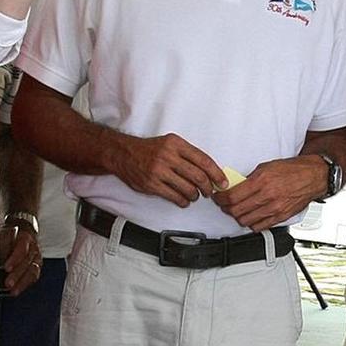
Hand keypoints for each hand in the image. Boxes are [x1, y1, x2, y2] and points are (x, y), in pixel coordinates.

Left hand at [0, 224, 41, 296]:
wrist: (22, 232)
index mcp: (25, 238)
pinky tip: (16, 291)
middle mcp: (33, 248)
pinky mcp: (36, 267)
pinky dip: (24, 285)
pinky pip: (33, 278)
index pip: (22, 249)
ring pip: (33, 272)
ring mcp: (36, 258)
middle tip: (8, 284)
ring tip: (13, 291)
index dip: (15, 259)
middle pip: (27, 263)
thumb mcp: (3, 234)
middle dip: (17, 274)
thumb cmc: (9, 235)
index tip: (6, 268)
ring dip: (22, 283)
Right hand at [112, 132, 226, 207]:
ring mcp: (159, 171)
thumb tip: (209, 171)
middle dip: (207, 187)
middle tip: (209, 191)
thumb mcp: (170, 143)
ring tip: (194, 195)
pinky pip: (174, 197)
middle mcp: (168, 156)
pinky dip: (183, 201)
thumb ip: (188, 154)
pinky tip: (183, 200)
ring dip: (195, 196)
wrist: (123, 154)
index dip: (216, 173)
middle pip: (198, 176)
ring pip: (187, 189)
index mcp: (176, 144)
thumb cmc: (149, 149)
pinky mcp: (152, 184)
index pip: (203, 160)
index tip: (222, 182)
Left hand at [212, 156, 324, 231]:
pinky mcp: (281, 217)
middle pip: (236, 210)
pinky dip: (251, 223)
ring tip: (237, 211)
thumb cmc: (293, 170)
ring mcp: (275, 208)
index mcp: (262, 181)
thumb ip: (250, 179)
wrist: (314, 176)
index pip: (232, 196)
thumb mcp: (267, 167)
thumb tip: (235, 187)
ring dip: (237, 217)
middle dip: (226, 208)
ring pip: (245, 221)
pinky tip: (251, 217)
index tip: (218, 197)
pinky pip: (259, 226)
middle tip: (224, 204)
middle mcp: (268, 196)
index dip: (221, 199)